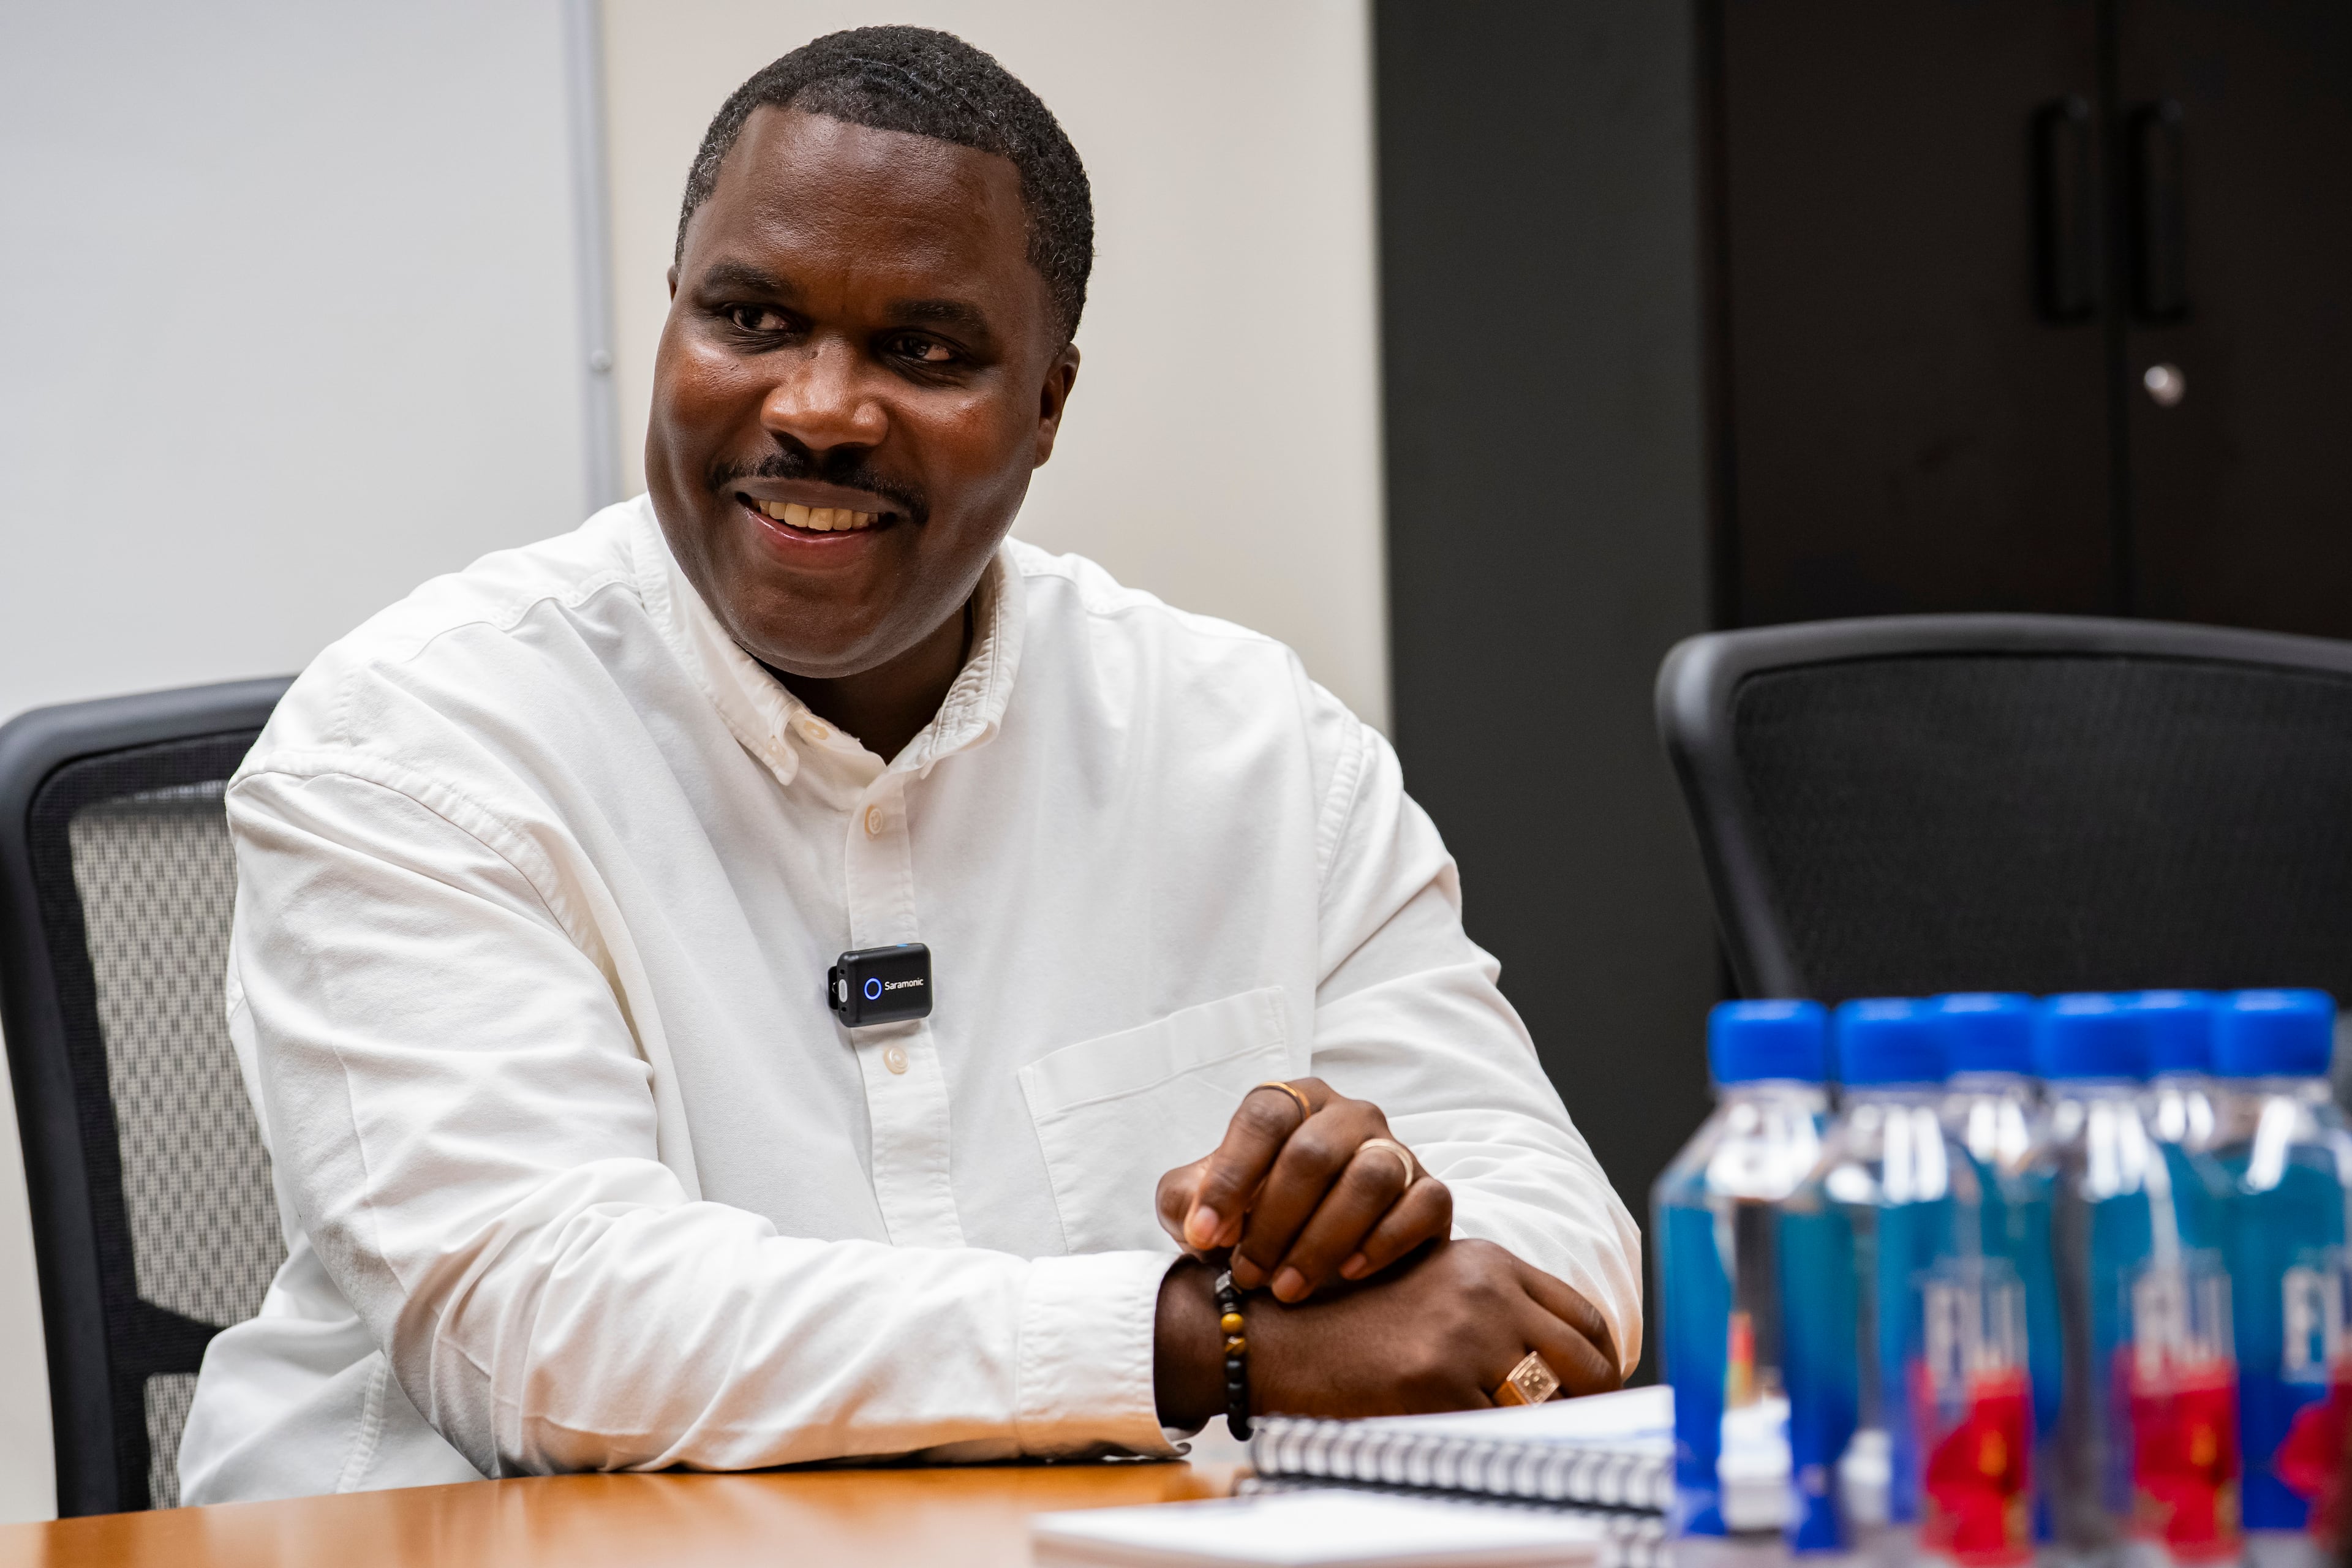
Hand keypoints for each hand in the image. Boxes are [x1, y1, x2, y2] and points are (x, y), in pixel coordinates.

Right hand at [1153, 1239, 1621, 1425]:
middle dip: (1591, 1406)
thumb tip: (1561, 1374)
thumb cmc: (1346, 1321)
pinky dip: (1495, 1450)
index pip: (1585, 1321)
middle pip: (1587, 1362)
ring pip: (1553, 1403)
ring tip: (1524, 1449)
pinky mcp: (1433, 1383)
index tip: (1586, 1398)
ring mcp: (1462, 1336)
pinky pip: (1496, 1434)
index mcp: (1488, 1264)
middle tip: (1570, 1435)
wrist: (1266, 1331)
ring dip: (1548, 1432)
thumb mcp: (1430, 1290)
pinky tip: (1474, 1451)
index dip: (1596, 1367)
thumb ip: (1493, 1314)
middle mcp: (1485, 1290)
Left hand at [1156, 1079, 1451, 1302]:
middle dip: (1273, 1221)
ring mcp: (1394, 1149)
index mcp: (1293, 1103)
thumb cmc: (1254, 1218)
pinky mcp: (1430, 1192)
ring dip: (1322, 1239)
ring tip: (1289, 1288)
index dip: (1232, 1176)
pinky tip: (1350, 1273)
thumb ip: (1187, 1200)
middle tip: (1248, 1274)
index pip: (1264, 1117)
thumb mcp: (1204, 1205)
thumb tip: (1202, 1224)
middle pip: (1313, 1153)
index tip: (1205, 1233)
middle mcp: (1347, 1116)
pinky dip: (1386, 1241)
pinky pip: (1423, 1204)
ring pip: (1370, 1178)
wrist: (1319, 1259)